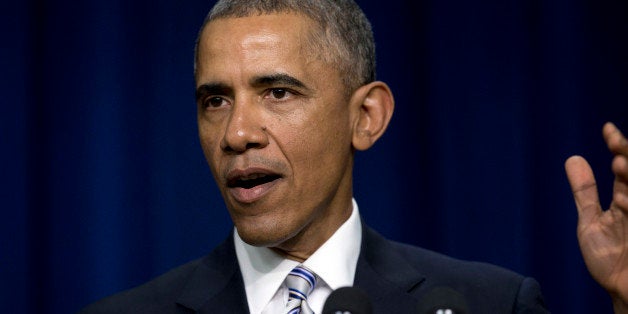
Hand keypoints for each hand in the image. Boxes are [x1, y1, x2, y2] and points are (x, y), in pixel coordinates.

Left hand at [565, 122, 627, 312]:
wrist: (621, 290)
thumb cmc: (611, 257)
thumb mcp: (592, 221)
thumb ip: (585, 191)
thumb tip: (573, 158)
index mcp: (627, 198)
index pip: (626, 165)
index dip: (620, 145)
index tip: (607, 130)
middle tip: (616, 144)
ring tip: (619, 163)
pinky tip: (623, 200)